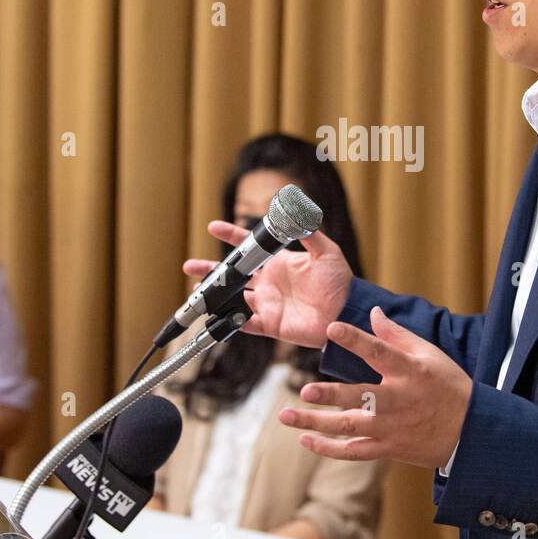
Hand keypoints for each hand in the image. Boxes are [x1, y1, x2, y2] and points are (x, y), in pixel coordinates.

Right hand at [182, 220, 353, 348]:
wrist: (347, 311)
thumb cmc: (340, 282)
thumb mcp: (327, 252)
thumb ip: (310, 235)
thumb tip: (297, 214)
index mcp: (278, 263)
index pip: (249, 247)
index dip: (231, 236)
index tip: (214, 227)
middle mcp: (268, 282)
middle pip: (233, 275)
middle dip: (210, 270)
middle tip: (190, 266)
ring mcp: (267, 304)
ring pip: (232, 300)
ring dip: (214, 296)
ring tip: (197, 293)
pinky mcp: (270, 324)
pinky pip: (245, 324)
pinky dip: (232, 321)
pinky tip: (219, 315)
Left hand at [278, 306, 472, 468]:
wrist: (470, 432)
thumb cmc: (449, 387)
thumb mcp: (430, 355)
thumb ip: (397, 334)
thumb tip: (373, 312)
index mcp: (409, 372)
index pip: (379, 352)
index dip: (355, 340)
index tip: (332, 328)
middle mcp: (397, 401)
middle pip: (359, 397)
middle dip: (331, 395)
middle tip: (304, 390)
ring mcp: (391, 428)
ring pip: (349, 427)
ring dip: (316, 423)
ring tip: (286, 416)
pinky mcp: (388, 448)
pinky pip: (354, 451)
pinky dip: (329, 449)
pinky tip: (306, 440)